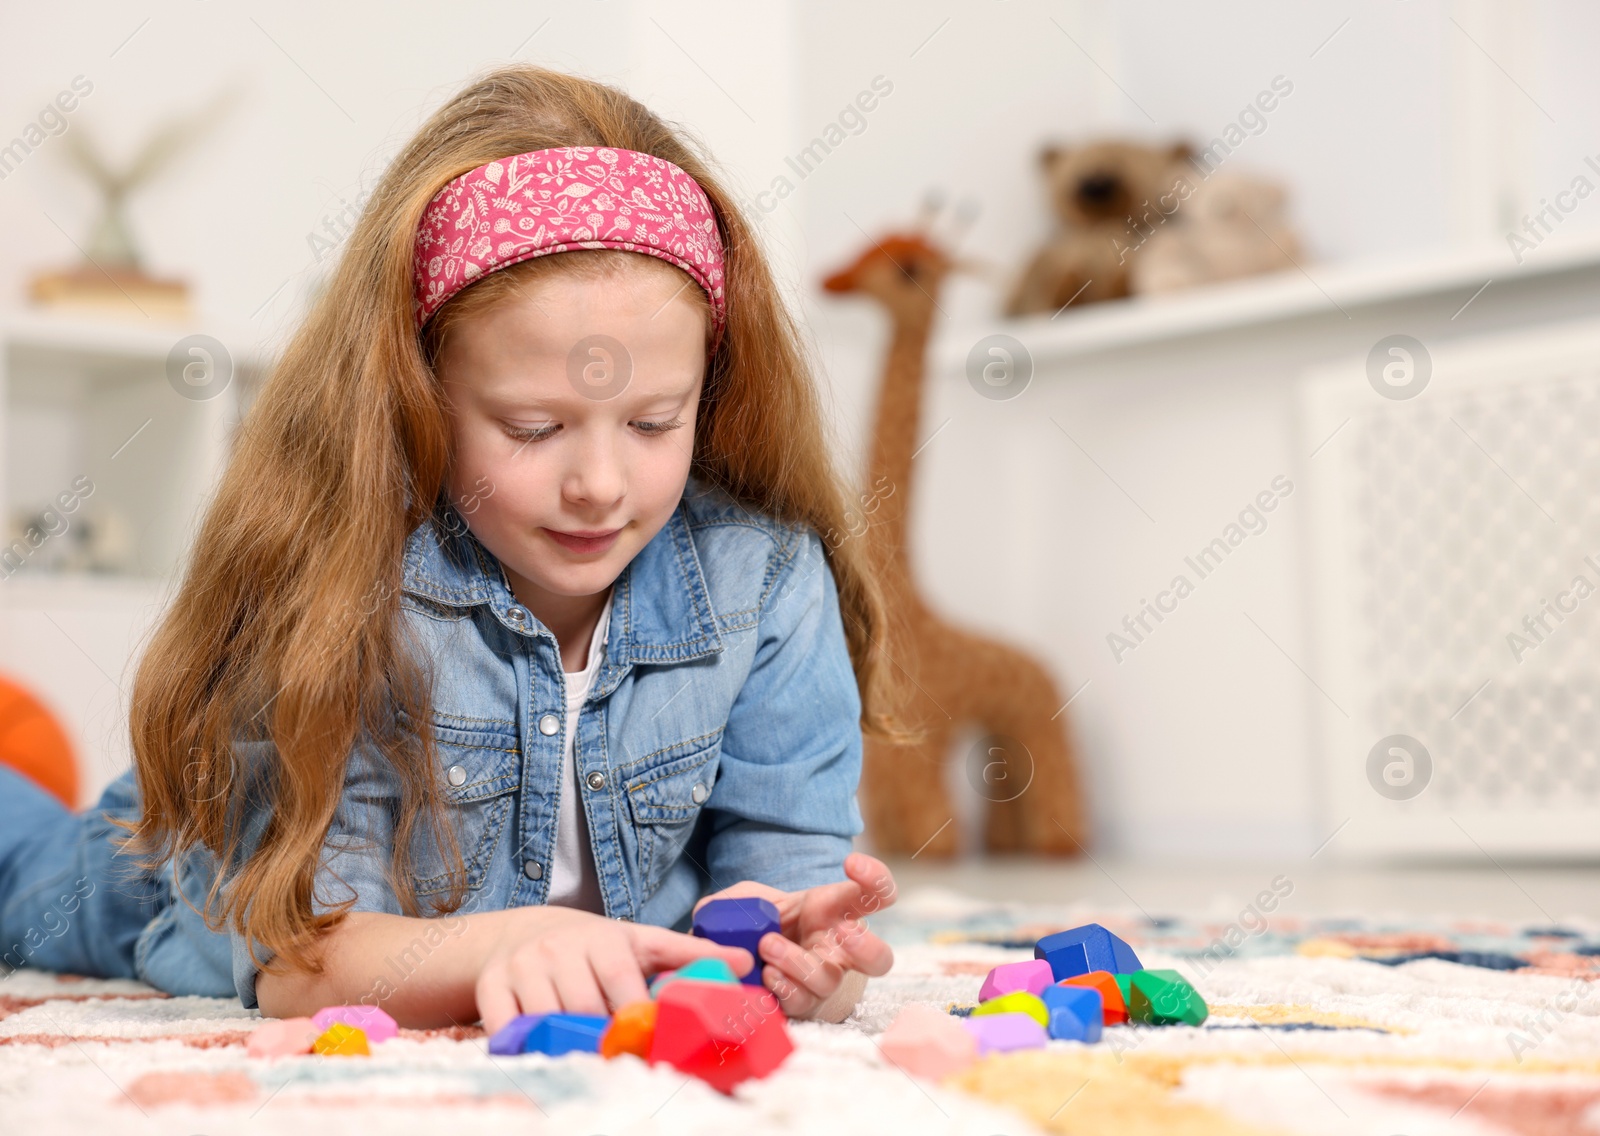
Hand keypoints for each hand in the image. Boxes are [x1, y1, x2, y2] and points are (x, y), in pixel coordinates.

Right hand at [474, 906, 753, 1035]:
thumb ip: (689, 956)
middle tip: (620, 1060)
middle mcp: (560, 948)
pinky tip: (541, 1054)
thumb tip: (748, 963)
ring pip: (546, 1020)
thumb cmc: (596, 946)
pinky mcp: (492, 986)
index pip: (623, 985)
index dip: (636, 1018)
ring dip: (565, 1045)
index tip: (652, 1044)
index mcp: (604, 939)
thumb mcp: (643, 943)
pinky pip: (504, 1027)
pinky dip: (521, 1046)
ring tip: (586, 1058)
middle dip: (602, 1039)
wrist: (529, 932)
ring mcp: (523, 967)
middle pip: (584, 1009)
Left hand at [692, 852, 896, 1019]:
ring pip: (829, 981)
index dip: (876, 877)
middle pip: (880, 959)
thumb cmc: (764, 924)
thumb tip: (716, 914)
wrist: (753, 964)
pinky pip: (802, 1003)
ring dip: (798, 962)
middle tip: (844, 931)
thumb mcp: (752, 900)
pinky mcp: (802, 1006)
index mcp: (837, 912)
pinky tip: (766, 974)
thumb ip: (738, 900)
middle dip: (866, 946)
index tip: (851, 863)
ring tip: (768, 946)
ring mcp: (823, 982)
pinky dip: (782, 987)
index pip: (877, 894)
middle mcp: (839, 951)